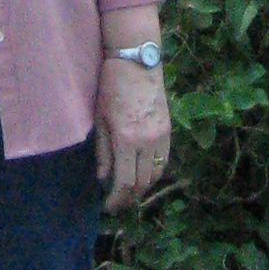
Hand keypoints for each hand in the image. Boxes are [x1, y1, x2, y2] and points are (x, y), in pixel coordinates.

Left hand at [93, 51, 171, 211]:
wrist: (137, 62)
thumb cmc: (111, 87)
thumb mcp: (100, 119)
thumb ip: (102, 152)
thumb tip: (103, 179)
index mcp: (126, 139)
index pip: (124, 182)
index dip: (116, 200)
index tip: (107, 206)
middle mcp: (147, 141)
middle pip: (142, 183)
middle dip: (129, 198)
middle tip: (117, 204)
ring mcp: (161, 136)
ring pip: (156, 174)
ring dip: (143, 188)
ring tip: (130, 192)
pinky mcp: (168, 129)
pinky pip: (164, 160)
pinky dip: (154, 172)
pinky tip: (144, 175)